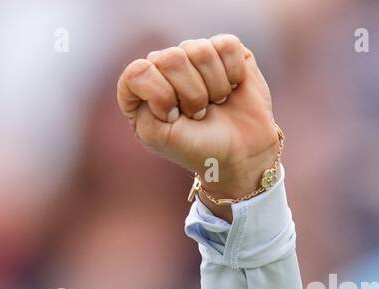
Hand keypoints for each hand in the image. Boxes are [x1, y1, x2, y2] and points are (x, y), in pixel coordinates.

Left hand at [116, 35, 279, 205]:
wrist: (242, 153)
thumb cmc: (196, 147)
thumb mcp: (159, 136)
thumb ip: (142, 106)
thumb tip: (153, 71)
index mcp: (141, 89)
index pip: (137, 72)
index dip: (160, 95)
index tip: (174, 118)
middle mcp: (164, 67)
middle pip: (171, 58)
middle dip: (191, 94)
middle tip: (199, 113)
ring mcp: (194, 56)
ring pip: (200, 50)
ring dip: (214, 86)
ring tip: (215, 103)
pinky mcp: (225, 50)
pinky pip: (227, 45)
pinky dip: (233, 73)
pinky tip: (232, 87)